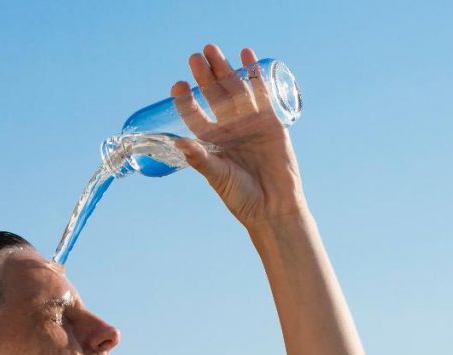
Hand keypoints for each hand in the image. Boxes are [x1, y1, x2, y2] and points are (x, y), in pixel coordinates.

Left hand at [171, 44, 310, 230]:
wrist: (274, 206)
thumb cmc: (241, 196)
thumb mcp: (217, 176)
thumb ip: (200, 159)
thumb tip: (178, 143)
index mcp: (210, 142)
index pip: (194, 115)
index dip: (185, 100)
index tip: (177, 86)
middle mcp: (227, 128)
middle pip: (214, 96)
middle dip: (204, 76)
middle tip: (195, 57)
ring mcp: (249, 122)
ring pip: (234, 90)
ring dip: (225, 69)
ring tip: (212, 50)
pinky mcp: (270, 120)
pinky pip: (261, 92)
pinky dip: (254, 74)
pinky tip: (246, 55)